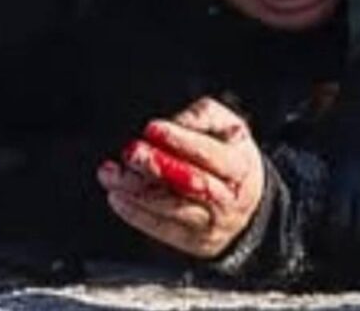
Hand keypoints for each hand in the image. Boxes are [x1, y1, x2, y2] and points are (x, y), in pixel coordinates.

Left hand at [98, 96, 263, 258]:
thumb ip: (204, 116)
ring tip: (112, 173)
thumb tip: (178, 122)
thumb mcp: (229, 127)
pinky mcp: (192, 242)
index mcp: (240, 167)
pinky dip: (136, 213)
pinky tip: (118, 196)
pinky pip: (161, 229)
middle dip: (158, 167)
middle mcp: (227, 199)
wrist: (247, 203)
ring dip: (137, 190)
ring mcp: (211, 224)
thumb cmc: (231, 156)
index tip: (152, 128)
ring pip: (171, 207)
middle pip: (191, 183)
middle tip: (131, 152)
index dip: (181, 140)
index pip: (210, 153)